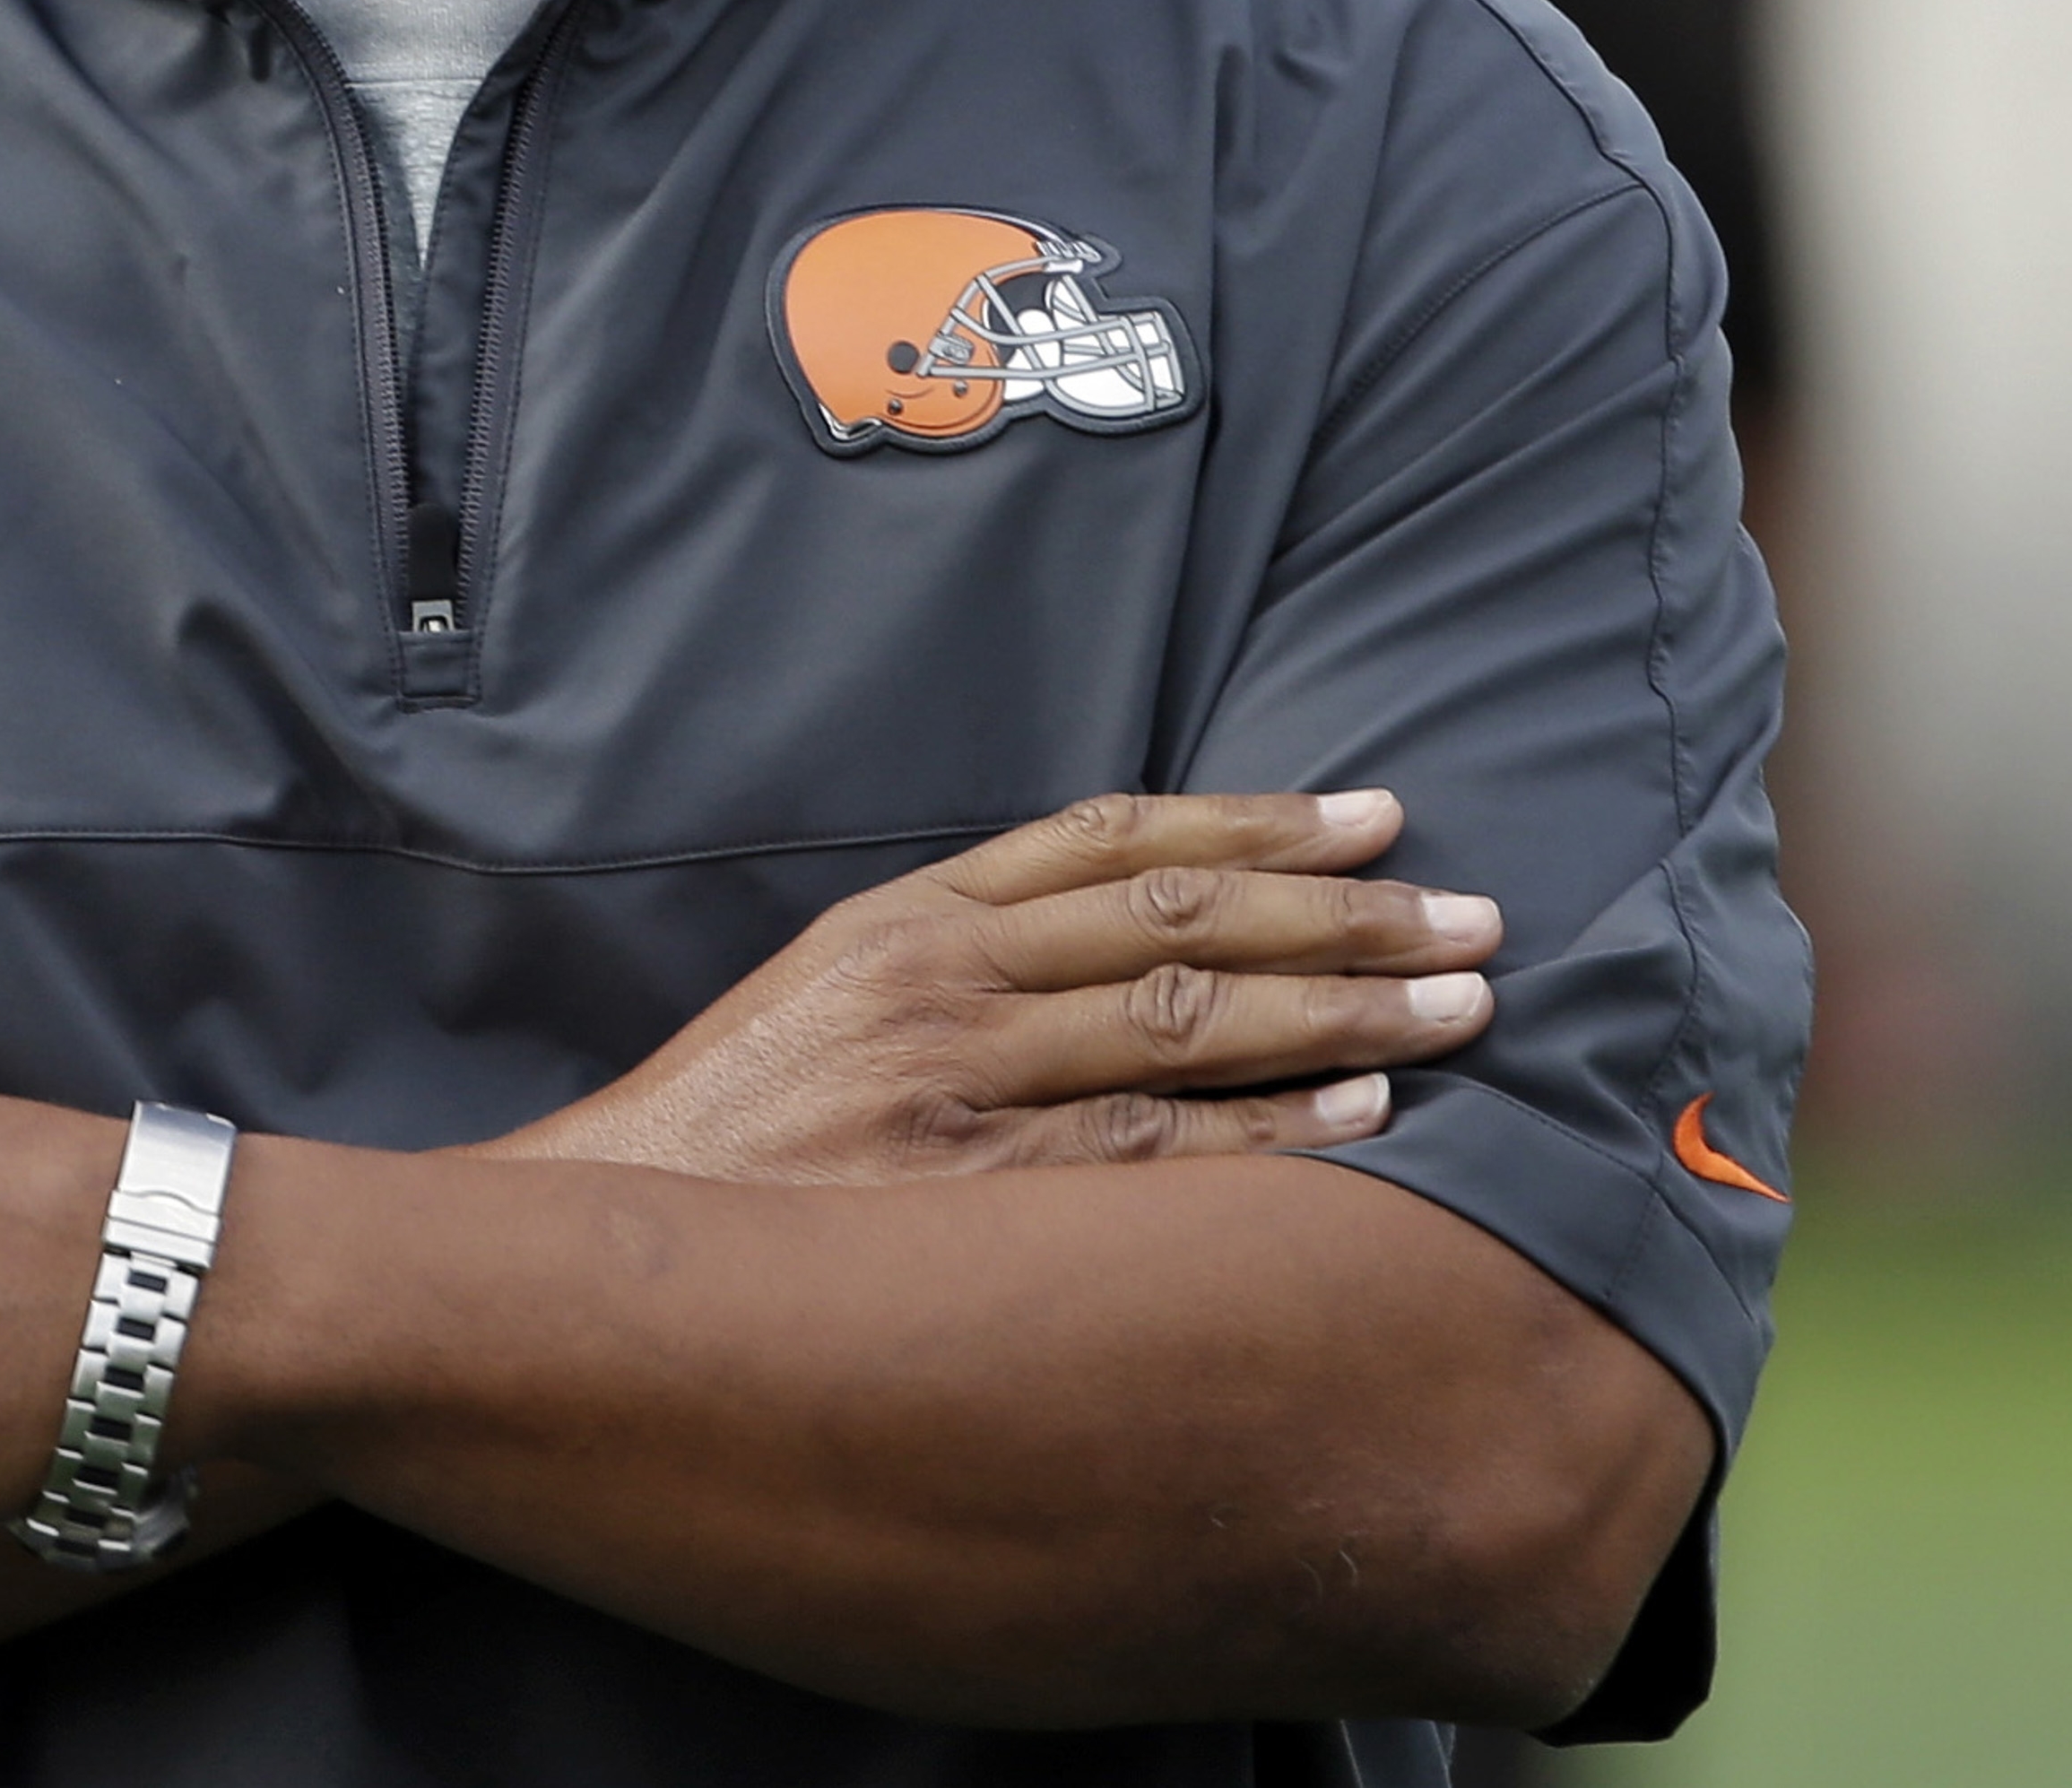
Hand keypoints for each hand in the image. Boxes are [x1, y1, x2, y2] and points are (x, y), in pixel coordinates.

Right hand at [480, 789, 1498, 1181]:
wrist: (602, 1252)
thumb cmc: (732, 1129)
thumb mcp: (827, 988)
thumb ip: (965, 948)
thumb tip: (1136, 925)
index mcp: (910, 918)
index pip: (1115, 840)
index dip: (1259, 823)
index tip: (1377, 819)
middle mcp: (942, 984)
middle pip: (1177, 918)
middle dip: (1340, 912)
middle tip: (1469, 916)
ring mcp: (956, 1091)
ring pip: (1184, 1024)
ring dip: (1337, 1009)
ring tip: (1456, 1004)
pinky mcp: (967, 1204)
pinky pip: (1149, 1159)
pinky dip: (1267, 1132)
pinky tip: (1363, 1121)